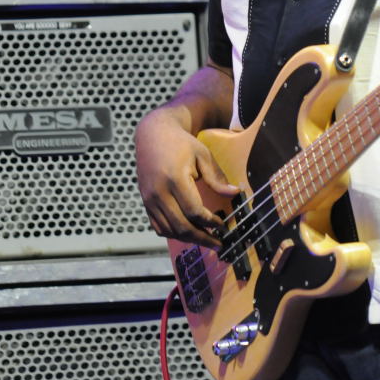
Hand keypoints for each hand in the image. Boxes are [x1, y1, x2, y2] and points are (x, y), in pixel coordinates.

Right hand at [135, 107, 237, 247]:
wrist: (153, 135)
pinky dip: (173, 233)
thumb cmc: (181, 143)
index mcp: (175, 179)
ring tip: (205, 240)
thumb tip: (234, 193)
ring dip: (188, 239)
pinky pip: (157, 226)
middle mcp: (159, 192)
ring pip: (168, 230)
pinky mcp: (145, 202)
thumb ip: (216, 176)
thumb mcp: (202, 154)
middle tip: (218, 244)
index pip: (194, 211)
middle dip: (202, 238)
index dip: (210, 223)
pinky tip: (187, 233)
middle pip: (181, 226)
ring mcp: (149, 199)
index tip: (222, 225)